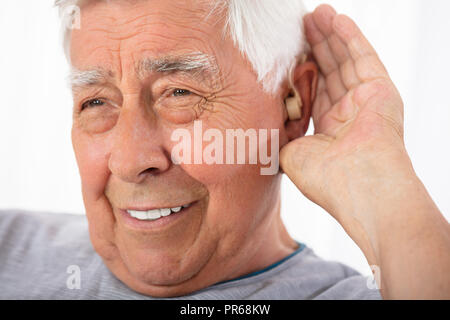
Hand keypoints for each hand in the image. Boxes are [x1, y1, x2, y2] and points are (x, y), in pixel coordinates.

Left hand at [281, 4, 410, 235]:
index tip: (288, 52)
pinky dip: (350, 38)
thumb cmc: (324, 179)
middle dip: (314, 47)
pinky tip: (337, 20)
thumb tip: (271, 123)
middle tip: (300, 24)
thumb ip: (282, 135)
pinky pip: (363, 58)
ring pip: (345, 61)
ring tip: (315, 14)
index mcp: (328, 131)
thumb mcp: (290, 154)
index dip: (301, 70)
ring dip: (330, 36)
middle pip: (329, 72)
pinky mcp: (381, 91)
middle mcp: (348, 115)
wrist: (358, 186)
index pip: (314, 92)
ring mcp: (366, 102)